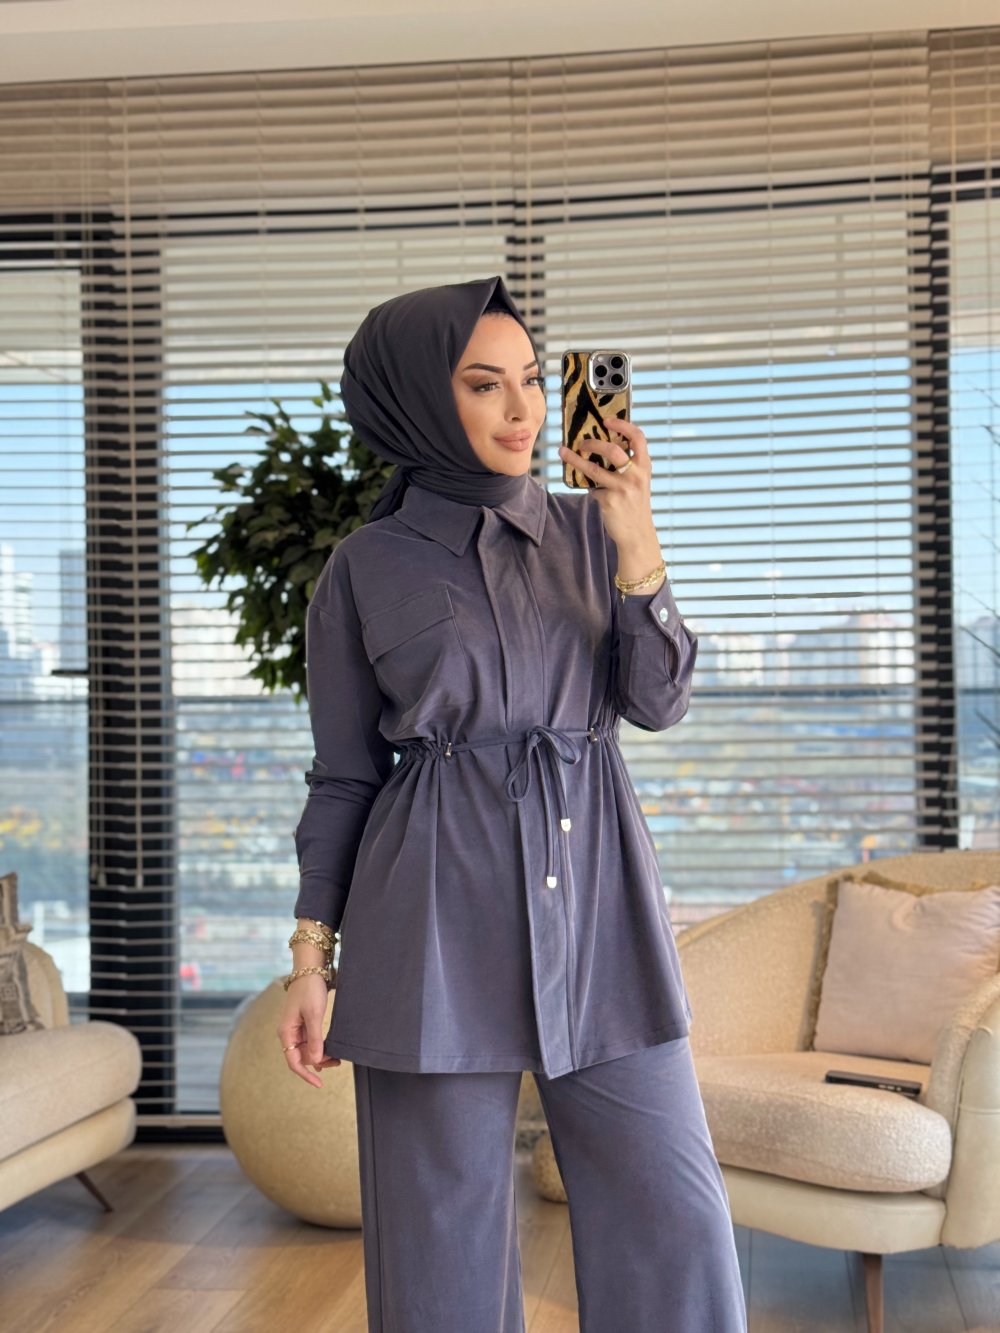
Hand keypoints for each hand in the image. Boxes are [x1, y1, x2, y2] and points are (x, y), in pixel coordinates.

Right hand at [278, 977, 340, 1087]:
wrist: (310, 969)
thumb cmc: (310, 990)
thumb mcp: (314, 1015)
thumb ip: (315, 1039)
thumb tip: (316, 1061)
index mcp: (286, 1032)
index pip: (294, 1062)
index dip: (306, 1075)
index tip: (319, 1083)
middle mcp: (288, 1032)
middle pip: (301, 1057)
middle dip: (318, 1063)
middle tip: (336, 1062)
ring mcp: (295, 1028)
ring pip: (307, 1050)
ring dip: (320, 1055)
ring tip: (336, 1058)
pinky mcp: (303, 1023)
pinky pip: (310, 1041)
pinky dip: (319, 1047)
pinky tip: (329, 1052)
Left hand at [558, 417, 658, 552]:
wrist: (637, 533)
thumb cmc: (635, 503)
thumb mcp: (638, 481)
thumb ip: (628, 464)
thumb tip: (600, 447)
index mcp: (644, 466)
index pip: (638, 437)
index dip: (622, 425)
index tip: (607, 420)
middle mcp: (635, 475)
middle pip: (612, 450)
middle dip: (592, 443)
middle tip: (581, 442)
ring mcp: (622, 489)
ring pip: (593, 469)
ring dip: (575, 459)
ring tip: (563, 453)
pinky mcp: (609, 501)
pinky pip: (592, 488)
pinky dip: (589, 487)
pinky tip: (590, 489)